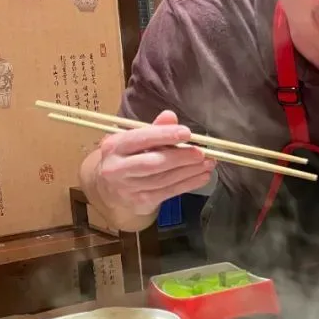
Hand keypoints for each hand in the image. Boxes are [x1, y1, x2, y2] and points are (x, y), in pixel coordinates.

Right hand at [94, 111, 214, 215]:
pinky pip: (169, 192)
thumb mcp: (134, 139)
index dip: (165, 135)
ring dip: (190, 171)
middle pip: (153, 163)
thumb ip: (154, 128)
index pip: (141, 139)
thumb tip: (170, 116)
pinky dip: (188, 184)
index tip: (187, 133)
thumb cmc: (127, 157)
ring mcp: (127, 188)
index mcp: (114, 146)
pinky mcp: (140, 202)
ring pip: (164, 179)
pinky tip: (202, 176)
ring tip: (208, 164)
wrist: (109, 188)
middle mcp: (117, 168)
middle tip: (201, 153)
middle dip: (181, 157)